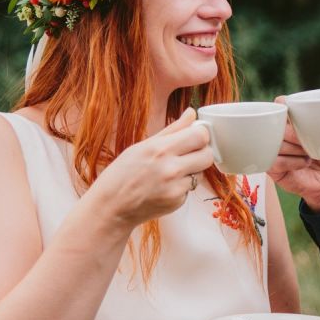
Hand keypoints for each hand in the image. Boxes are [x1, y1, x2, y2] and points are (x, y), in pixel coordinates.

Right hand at [88, 108, 213, 227]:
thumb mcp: (143, 146)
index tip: (193, 136)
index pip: (200, 136)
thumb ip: (172, 129)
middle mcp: (170, 168)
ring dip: (192, 170)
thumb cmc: (122, 173)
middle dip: (202, 152)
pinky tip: (164, 187)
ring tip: (169, 172)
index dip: (200, 135)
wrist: (111, 206)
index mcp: (160, 149)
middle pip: (208, 155)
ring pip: (201, 172)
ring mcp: (175, 188)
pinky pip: (190, 188)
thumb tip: (191, 113)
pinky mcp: (177, 202)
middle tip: (188, 154)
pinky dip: (182, 186)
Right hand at [266, 97, 319, 211]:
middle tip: (307, 142)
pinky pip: (275, 161)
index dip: (284, 106)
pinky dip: (291, 162)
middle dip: (294, 133)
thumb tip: (318, 119)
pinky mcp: (272, 168)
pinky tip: (304, 163)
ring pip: (275, 144)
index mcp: (292, 119)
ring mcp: (274, 149)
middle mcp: (280, 132)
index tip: (295, 112)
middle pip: (276, 126)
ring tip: (309, 154)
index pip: (280, 104)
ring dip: (295, 149)